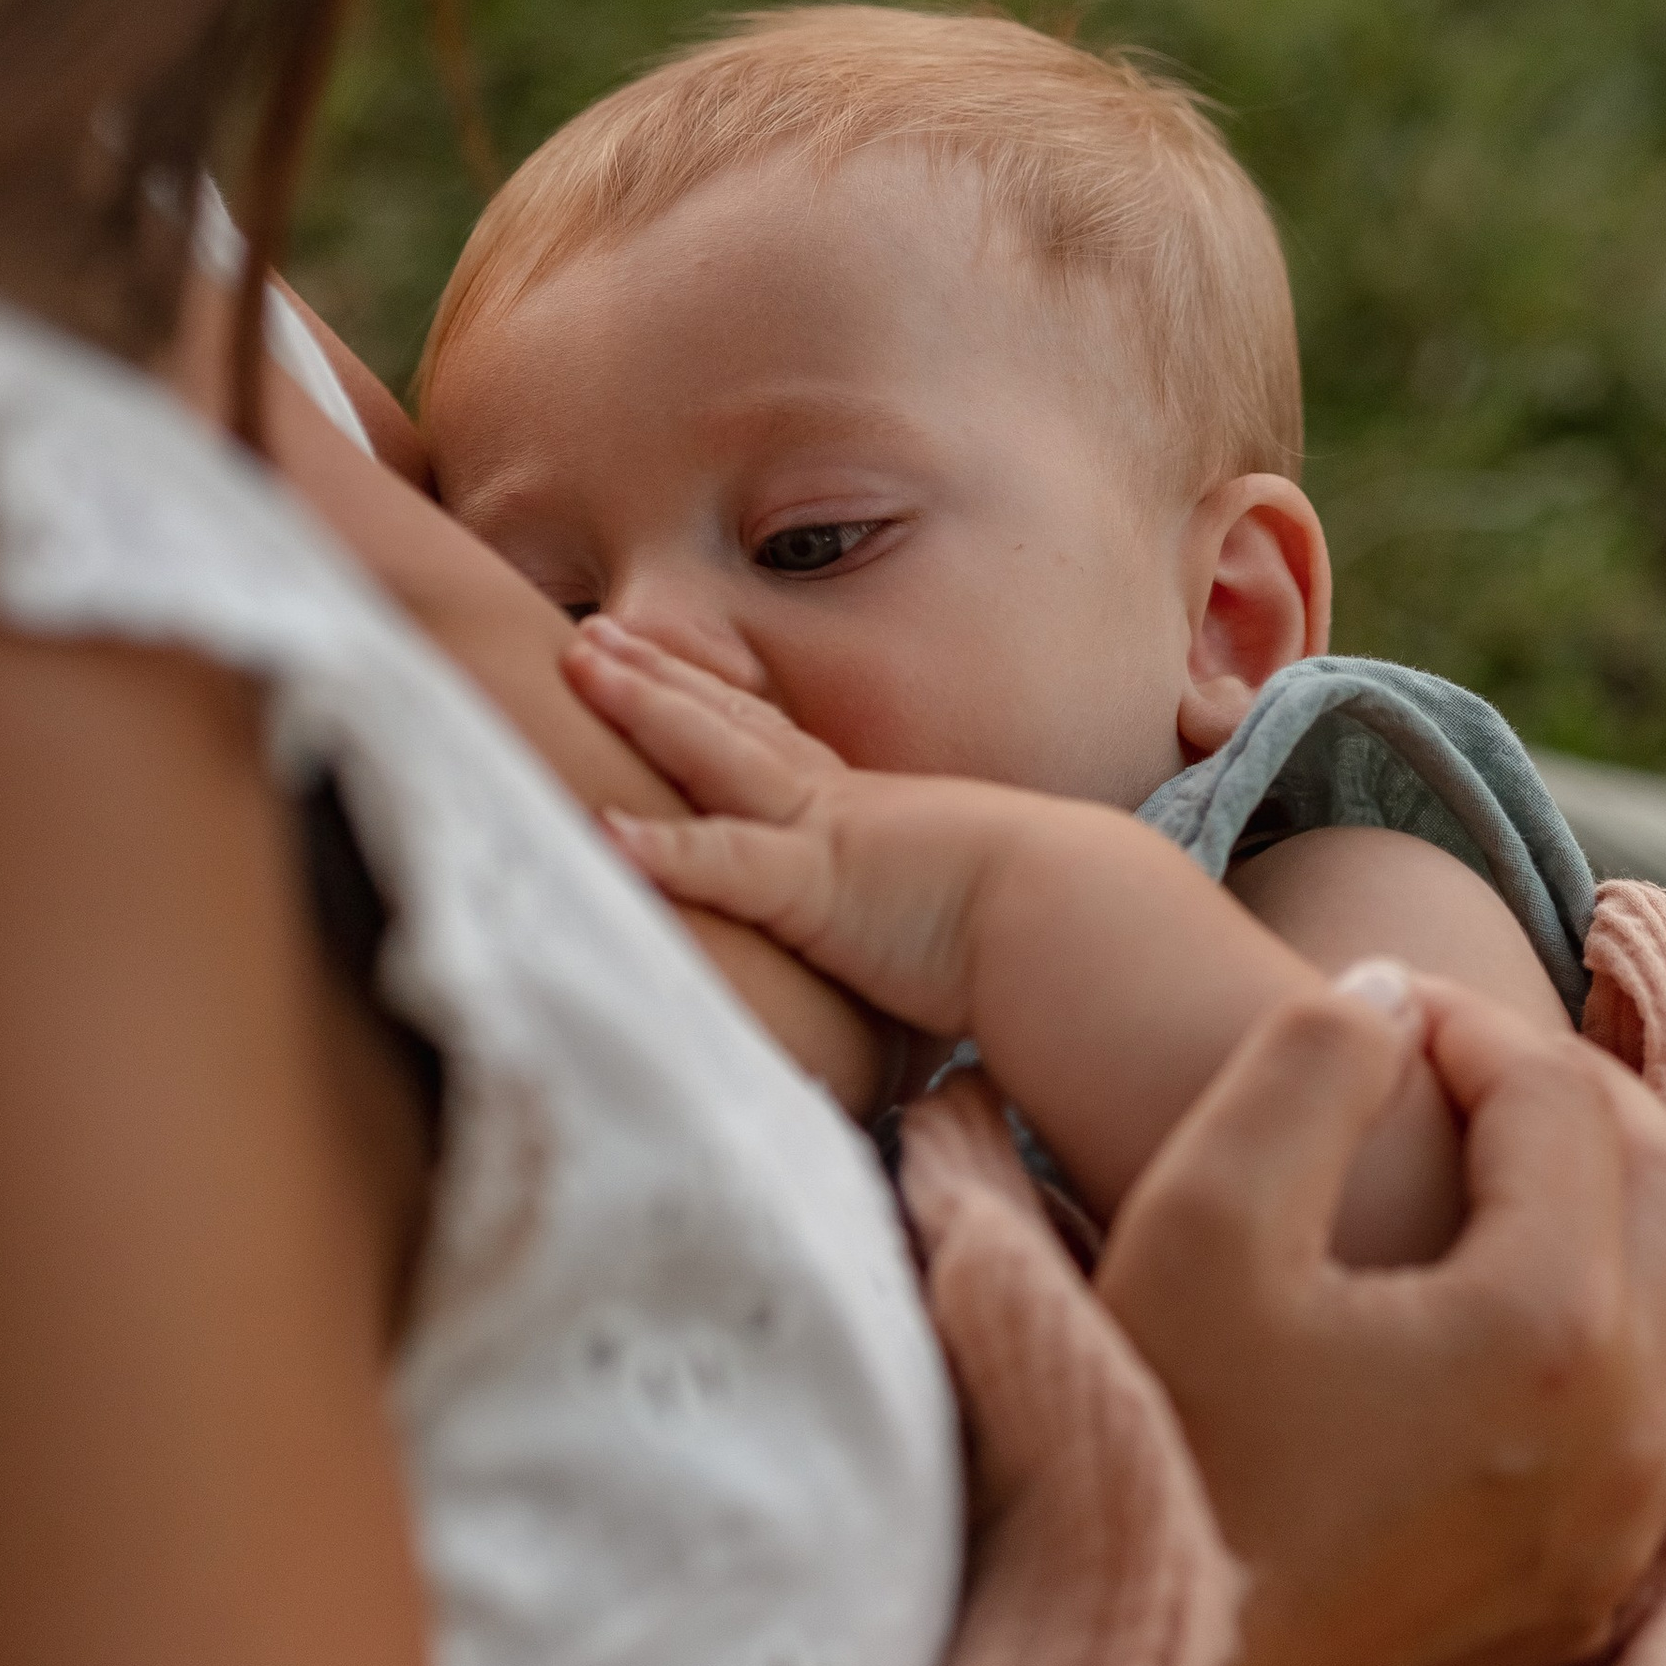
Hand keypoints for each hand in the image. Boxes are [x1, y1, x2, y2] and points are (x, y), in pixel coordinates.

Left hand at [568, 620, 1044, 1036]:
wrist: (1085, 927)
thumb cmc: (1044, 938)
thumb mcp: (961, 935)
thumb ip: (921, 959)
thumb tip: (926, 1029)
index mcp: (869, 825)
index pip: (776, 755)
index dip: (715, 706)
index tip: (662, 671)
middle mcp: (840, 815)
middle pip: (731, 728)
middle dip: (657, 677)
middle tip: (591, 635)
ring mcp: (825, 841)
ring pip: (715, 760)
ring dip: (644, 710)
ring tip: (580, 665)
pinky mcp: (819, 889)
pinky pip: (729, 864)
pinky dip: (666, 848)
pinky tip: (602, 829)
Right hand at [1099, 971, 1665, 1665]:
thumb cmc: (1158, 1453)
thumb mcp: (1198, 1224)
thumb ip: (1301, 1068)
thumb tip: (1388, 996)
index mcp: (1548, 1325)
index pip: (1563, 1109)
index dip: (1475, 1031)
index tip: (1384, 1015)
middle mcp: (1631, 1429)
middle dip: (1581, 1103)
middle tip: (1464, 1073)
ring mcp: (1627, 1531)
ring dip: (1648, 1222)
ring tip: (1529, 1185)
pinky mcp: (1593, 1605)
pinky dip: (1656, 1343)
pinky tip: (1553, 1330)